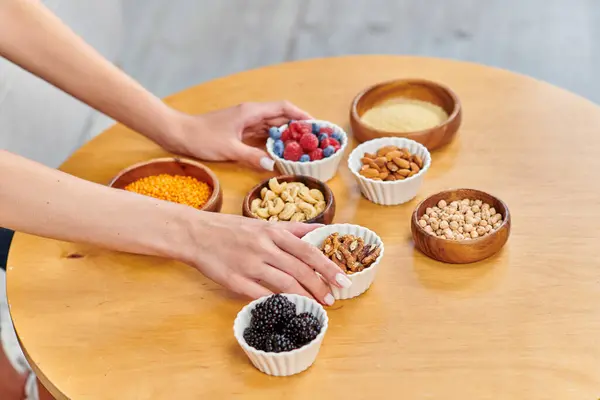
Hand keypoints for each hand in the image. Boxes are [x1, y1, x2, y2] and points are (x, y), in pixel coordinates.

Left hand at [167, 101, 311, 169]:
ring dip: (286, 136)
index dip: (302, 115)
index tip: (317, 125)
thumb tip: (274, 166)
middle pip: (281, 117)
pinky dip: (273, 142)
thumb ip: (252, 156)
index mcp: (251, 112)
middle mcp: (251, 114)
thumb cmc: (202, 137)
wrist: (178, 133)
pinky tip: (280, 152)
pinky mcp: (239, 131)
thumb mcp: (229, 149)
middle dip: (298, 127)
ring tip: (302, 148)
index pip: (284, 108)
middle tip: (315, 140)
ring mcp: (245, 123)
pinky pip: (262, 135)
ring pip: (272, 127)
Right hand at [184, 212, 351, 304]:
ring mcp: (249, 265)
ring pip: (284, 284)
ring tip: (316, 305)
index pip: (307, 250)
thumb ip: (290, 229)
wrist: (195, 234)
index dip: (328, 266)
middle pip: (300, 269)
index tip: (343, 279)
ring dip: (304, 297)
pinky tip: (288, 309)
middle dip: (321, 286)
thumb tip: (319, 230)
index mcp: (272, 232)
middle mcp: (264, 247)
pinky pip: (260, 295)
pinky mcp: (235, 281)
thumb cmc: (230, 229)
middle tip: (333, 298)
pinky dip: (277, 303)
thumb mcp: (262, 223)